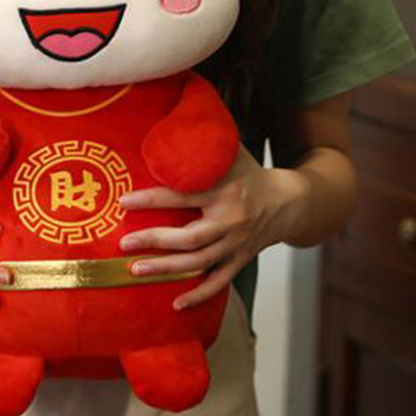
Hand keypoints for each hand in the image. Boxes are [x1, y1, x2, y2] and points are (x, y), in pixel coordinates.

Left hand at [118, 146, 309, 309]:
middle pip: (189, 238)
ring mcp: (236, 244)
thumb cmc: (251, 172)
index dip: (151, 199)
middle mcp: (230, 221)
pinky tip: (176, 304)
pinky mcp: (241, 260)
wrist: (292, 201)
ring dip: (166, 270)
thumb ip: (203, 139)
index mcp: (224, 191)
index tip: (124, 200)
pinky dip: (199, 295)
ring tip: (136, 271)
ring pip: (199, 263)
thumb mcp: (230, 151)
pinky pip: (219, 282)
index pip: (182, 196)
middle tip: (124, 244)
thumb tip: (174, 112)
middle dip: (154, 241)